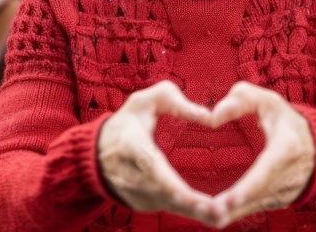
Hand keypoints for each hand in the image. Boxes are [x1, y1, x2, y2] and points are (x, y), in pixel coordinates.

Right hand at [98, 81, 219, 225]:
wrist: (95, 152)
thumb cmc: (127, 123)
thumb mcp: (144, 101)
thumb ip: (174, 100)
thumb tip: (207, 116)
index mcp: (130, 145)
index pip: (150, 167)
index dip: (170, 184)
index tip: (190, 195)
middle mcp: (130, 174)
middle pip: (162, 193)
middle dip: (190, 205)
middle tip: (219, 212)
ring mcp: (134, 192)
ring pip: (166, 205)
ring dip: (193, 214)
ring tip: (220, 217)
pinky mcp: (141, 202)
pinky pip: (167, 208)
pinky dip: (188, 213)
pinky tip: (211, 216)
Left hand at [210, 82, 314, 228]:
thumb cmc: (287, 122)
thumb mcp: (268, 101)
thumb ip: (240, 99)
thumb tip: (213, 118)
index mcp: (287, 148)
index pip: (267, 171)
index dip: (249, 187)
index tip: (230, 200)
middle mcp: (287, 176)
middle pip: (255, 197)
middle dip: (230, 206)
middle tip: (203, 210)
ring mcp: (282, 193)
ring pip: (250, 210)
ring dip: (226, 213)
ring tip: (201, 213)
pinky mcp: (276, 202)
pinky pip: (250, 212)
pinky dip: (231, 214)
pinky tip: (209, 214)